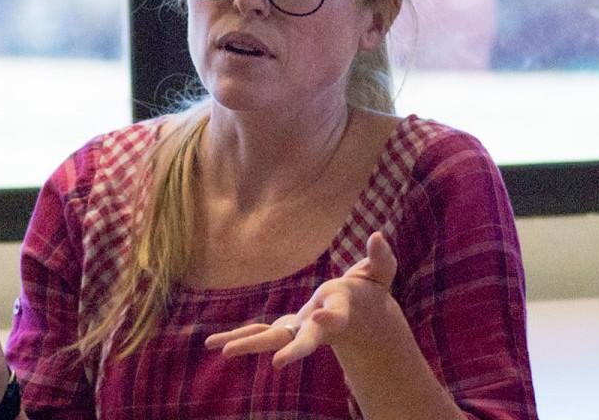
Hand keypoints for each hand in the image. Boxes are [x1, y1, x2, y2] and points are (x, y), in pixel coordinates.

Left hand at [205, 232, 397, 368]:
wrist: (361, 323)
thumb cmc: (370, 294)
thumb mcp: (380, 275)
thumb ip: (382, 259)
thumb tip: (377, 235)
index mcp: (340, 310)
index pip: (336, 317)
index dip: (330, 319)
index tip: (320, 317)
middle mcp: (318, 326)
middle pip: (305, 341)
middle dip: (293, 351)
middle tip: (277, 363)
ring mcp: (300, 330)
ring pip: (275, 339)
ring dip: (249, 343)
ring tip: (221, 350)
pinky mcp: (287, 328)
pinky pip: (261, 332)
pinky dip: (239, 336)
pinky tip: (215, 343)